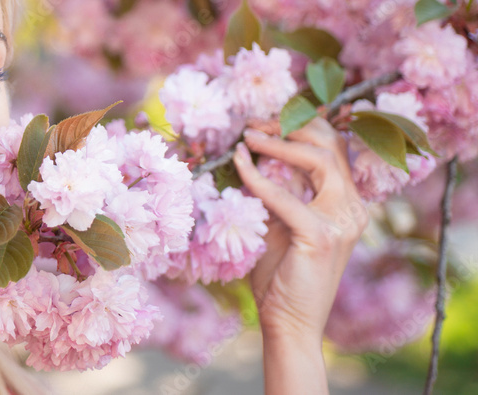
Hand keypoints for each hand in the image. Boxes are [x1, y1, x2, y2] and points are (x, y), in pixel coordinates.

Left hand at [234, 117, 367, 339]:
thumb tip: (252, 156)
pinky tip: (240, 164)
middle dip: (290, 127)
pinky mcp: (320, 236)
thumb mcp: (279, 225)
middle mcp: (352, 209)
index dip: (300, 127)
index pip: (333, 149)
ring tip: (248, 136)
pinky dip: (259, 177)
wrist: (289, 322)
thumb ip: (277, 195)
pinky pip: (286, 195)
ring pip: (319, 160)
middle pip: (330, 145)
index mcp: (347, 204)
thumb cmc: (280, 277)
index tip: (263, 122)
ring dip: (279, 143)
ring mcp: (342, 222)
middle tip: (253, 124)